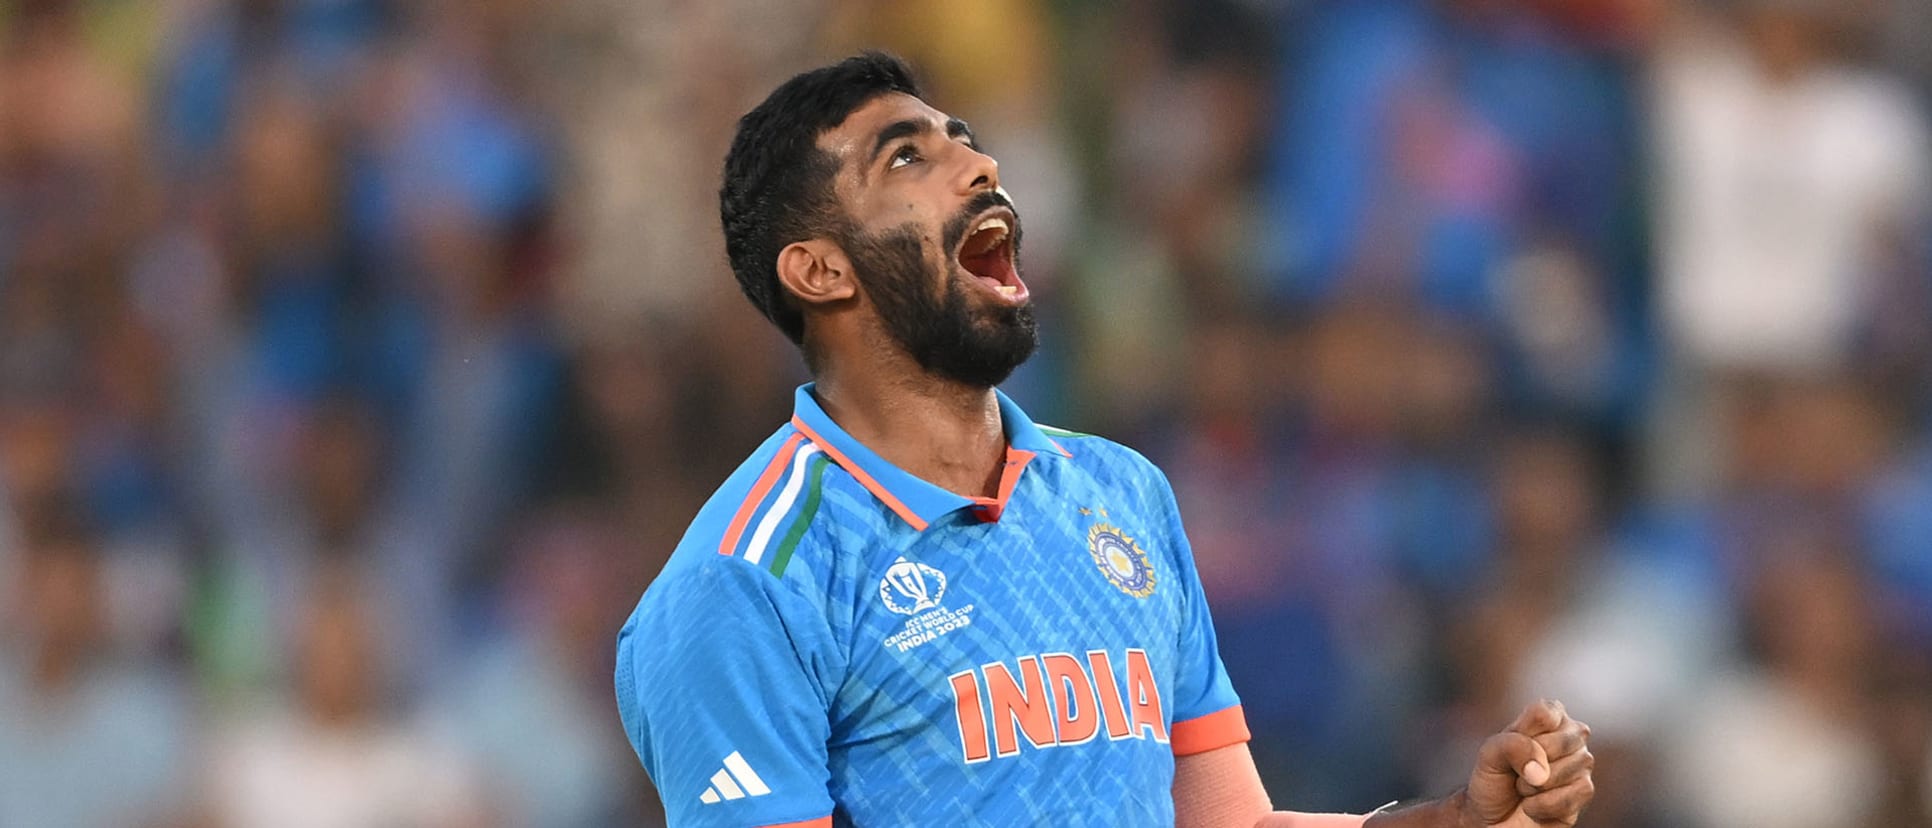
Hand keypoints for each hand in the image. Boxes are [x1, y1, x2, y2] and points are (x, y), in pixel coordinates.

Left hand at [1460, 700, 1593, 826]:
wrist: (1494, 818)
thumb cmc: (1494, 780)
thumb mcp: (1488, 755)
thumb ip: (1511, 746)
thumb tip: (1541, 769)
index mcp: (1549, 717)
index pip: (1544, 712)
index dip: (1523, 734)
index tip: (1510, 746)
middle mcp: (1571, 736)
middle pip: (1559, 742)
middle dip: (1529, 763)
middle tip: (1517, 772)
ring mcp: (1581, 763)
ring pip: (1568, 769)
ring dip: (1535, 787)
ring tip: (1525, 789)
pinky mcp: (1585, 791)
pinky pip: (1574, 794)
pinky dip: (1545, 805)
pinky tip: (1534, 805)